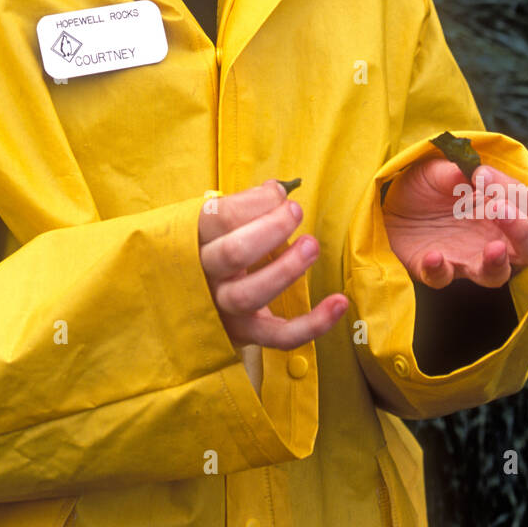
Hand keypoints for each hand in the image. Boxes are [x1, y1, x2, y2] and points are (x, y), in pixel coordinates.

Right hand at [198, 179, 347, 349]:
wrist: (188, 297)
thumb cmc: (210, 247)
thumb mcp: (215, 223)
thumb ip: (243, 205)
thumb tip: (275, 190)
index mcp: (194, 240)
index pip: (219, 218)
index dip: (256, 202)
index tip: (279, 195)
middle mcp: (204, 275)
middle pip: (234, 253)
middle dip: (272, 229)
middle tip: (296, 212)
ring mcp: (223, 307)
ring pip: (250, 295)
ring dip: (287, 269)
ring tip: (311, 245)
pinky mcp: (245, 333)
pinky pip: (279, 336)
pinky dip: (313, 323)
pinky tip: (339, 302)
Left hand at [382, 159, 527, 288]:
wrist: (387, 202)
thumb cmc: (425, 185)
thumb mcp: (437, 169)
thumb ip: (455, 171)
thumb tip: (474, 173)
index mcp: (501, 208)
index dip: (513, 191)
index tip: (481, 175)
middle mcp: (492, 238)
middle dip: (524, 232)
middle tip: (499, 208)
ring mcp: (466, 258)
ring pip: (497, 275)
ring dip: (497, 263)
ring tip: (492, 248)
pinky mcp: (436, 271)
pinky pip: (443, 278)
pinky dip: (440, 270)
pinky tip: (433, 256)